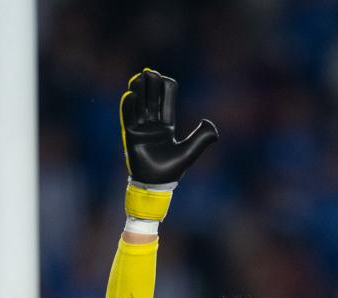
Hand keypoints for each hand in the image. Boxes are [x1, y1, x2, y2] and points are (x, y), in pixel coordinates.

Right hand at [120, 68, 217, 186]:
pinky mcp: (130, 134)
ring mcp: (141, 128)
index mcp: (167, 125)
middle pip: (151, 96)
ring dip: (139, 89)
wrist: (155, 185)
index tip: (163, 79)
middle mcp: (153, 124)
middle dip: (150, 84)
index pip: (166, 99)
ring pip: (139, 103)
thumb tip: (210, 123)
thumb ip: (202, 138)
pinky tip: (131, 94)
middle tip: (149, 73)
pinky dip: (129, 105)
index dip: (165, 87)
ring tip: (139, 78)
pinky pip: (127, 116)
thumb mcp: (189, 152)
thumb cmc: (172, 170)